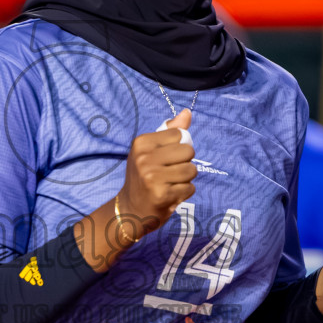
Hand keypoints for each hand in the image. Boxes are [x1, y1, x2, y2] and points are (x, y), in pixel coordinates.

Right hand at [117, 109, 196, 241]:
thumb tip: (187, 113)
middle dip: (184, 163)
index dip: (178, 147)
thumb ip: (170, 131)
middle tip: (168, 174)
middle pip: (188, 151)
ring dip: (186, 180)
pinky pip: (190, 188)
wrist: (131, 210)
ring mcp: (152, 176)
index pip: (179, 135)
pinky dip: (184, 194)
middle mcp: (144, 158)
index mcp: (141, 142)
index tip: (164, 159)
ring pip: (191, 170)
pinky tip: (170, 196)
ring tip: (170, 185)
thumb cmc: (144, 176)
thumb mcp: (151, 151)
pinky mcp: (162, 194)